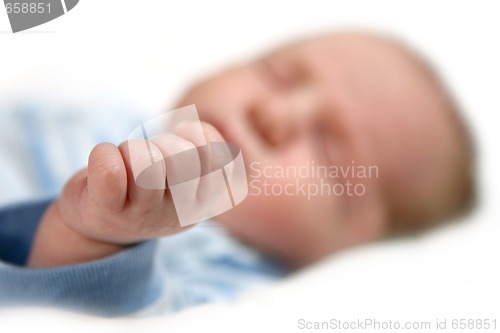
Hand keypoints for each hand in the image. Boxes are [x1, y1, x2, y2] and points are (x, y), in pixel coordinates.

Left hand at [28, 122, 225, 266]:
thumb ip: (198, 155)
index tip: (182, 135)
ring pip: (146, 161)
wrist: (101, 226)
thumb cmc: (149, 188)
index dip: (201, 136)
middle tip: (152, 153)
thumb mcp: (184, 177)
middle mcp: (178, 213)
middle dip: (164, 141)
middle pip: (184, 157)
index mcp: (202, 203)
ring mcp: (142, 215)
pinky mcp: (108, 212)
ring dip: (132, 147)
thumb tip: (189, 129)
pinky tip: (106, 162)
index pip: (219, 162)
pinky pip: (110, 168)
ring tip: (127, 160)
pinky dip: (104, 153)